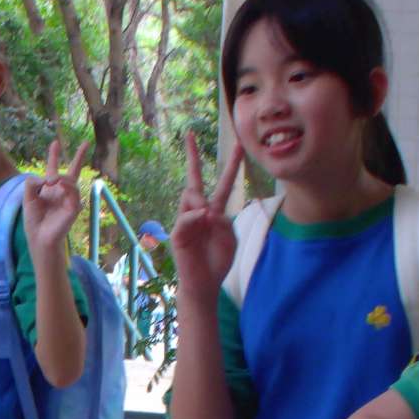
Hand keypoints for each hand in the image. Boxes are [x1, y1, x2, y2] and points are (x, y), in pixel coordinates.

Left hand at [22, 137, 91, 253]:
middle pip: (73, 171)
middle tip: (86, 142)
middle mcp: (61, 192)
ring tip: (53, 180)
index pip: (53, 168)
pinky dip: (67, 186)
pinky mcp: (74, 207)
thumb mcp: (28, 197)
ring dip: (61, 177)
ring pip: (70, 180)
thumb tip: (49, 177)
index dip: (54, 156)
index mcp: (49, 189)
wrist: (39, 236)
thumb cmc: (34, 219)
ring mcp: (69, 199)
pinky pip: (73, 192)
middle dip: (79, 157)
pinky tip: (60, 184)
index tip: (55, 143)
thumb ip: (33, 183)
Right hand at [170, 131, 244, 293]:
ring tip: (208, 214)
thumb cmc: (218, 262)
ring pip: (190, 195)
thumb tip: (209, 210)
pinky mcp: (178, 233)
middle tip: (190, 134)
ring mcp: (186, 220)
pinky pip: (186, 217)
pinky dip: (195, 216)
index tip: (240, 145)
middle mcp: (199, 211)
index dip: (232, 165)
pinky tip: (204, 217)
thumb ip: (225, 222)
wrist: (205, 283)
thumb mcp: (231, 239)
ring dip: (200, 200)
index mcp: (215, 211)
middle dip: (192, 156)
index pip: (224, 183)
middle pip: (195, 179)